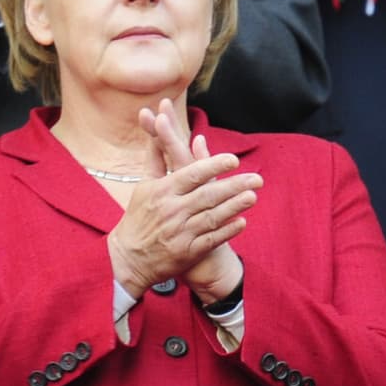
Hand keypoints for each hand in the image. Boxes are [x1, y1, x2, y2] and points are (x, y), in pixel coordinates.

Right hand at [138, 101, 245, 301]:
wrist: (129, 257)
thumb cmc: (139, 217)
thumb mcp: (144, 185)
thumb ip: (156, 157)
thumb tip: (158, 128)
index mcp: (162, 191)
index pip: (191, 175)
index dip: (212, 166)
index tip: (233, 159)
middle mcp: (172, 211)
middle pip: (207, 195)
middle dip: (233, 186)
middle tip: (256, 178)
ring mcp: (181, 233)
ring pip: (213, 217)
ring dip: (235, 206)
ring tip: (253, 195)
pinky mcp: (188, 252)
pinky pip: (213, 240)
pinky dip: (228, 231)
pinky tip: (243, 222)